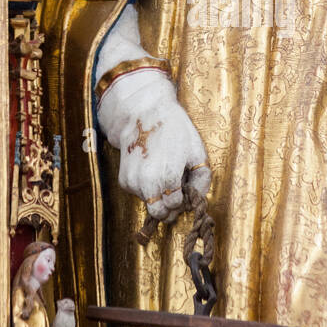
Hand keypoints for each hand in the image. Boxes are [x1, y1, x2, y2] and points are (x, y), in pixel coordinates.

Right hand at [99, 69, 210, 220]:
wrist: (144, 113)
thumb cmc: (175, 131)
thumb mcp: (197, 152)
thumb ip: (202, 180)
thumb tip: (197, 199)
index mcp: (168, 176)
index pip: (175, 206)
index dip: (182, 201)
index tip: (184, 191)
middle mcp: (147, 182)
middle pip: (159, 214)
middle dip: (169, 209)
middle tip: (176, 193)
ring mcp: (132, 181)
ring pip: (148, 204)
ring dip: (157, 196)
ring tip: (163, 174)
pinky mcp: (123, 180)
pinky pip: (138, 194)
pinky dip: (146, 189)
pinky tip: (151, 170)